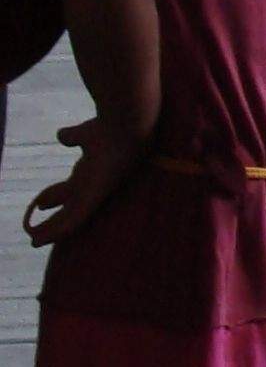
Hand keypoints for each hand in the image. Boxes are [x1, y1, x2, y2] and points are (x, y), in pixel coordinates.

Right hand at [24, 117, 139, 246]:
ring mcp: (93, 193)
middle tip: (36, 229)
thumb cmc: (111, 127)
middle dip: (54, 216)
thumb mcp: (86, 133)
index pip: (71, 187)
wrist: (128, 125)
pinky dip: (55, 231)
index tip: (40, 204)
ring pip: (70, 218)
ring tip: (35, 241)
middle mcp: (92, 185)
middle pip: (70, 205)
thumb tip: (61, 135)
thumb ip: (74, 136)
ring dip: (51, 229)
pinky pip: (72, 222)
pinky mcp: (93, 199)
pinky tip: (39, 240)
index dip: (55, 196)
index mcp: (91, 169)